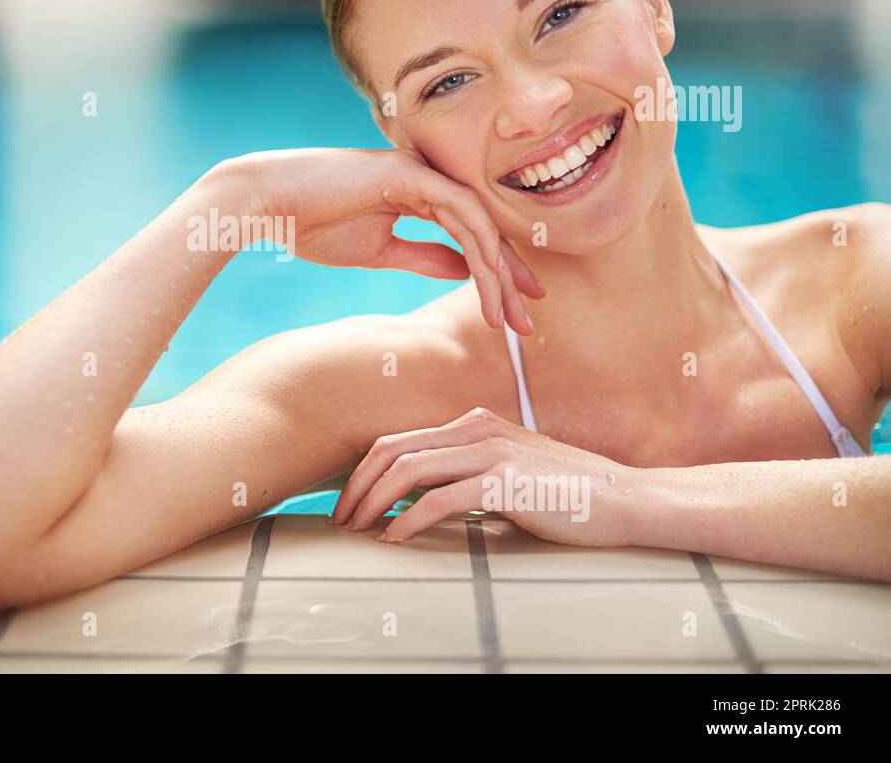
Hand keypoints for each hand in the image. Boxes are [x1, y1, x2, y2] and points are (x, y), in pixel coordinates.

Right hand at [207, 148, 543, 334]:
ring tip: (508, 316)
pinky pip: (460, 211)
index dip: (496, 271)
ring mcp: (421, 171)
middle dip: (509, 278)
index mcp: (418, 192)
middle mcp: (427, 177)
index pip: (471, 233)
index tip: (513, 310)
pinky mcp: (411, 173)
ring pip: (479, 223)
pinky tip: (487, 282)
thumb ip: (423, 257)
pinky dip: (477, 247)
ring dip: (498, 272)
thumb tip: (464, 270)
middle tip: (527, 323)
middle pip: (484, 229)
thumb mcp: (379, 250)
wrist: (269, 203)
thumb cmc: (313, 223)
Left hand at [329, 407, 642, 546]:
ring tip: (359, 529)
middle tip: (340, 518)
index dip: (365, 471)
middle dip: (357, 485)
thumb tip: (422, 500)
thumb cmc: (565, 493)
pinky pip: (439, 499)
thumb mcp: (509, 472)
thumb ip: (469, 476)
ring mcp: (490, 452)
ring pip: (408, 470)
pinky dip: (408, 520)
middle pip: (392, 450)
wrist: (623, 499)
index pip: (400, 441)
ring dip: (373, 502)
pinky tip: (395, 538)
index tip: (348, 502)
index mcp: (473, 424)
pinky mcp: (503, 482)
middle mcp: (476, 430)